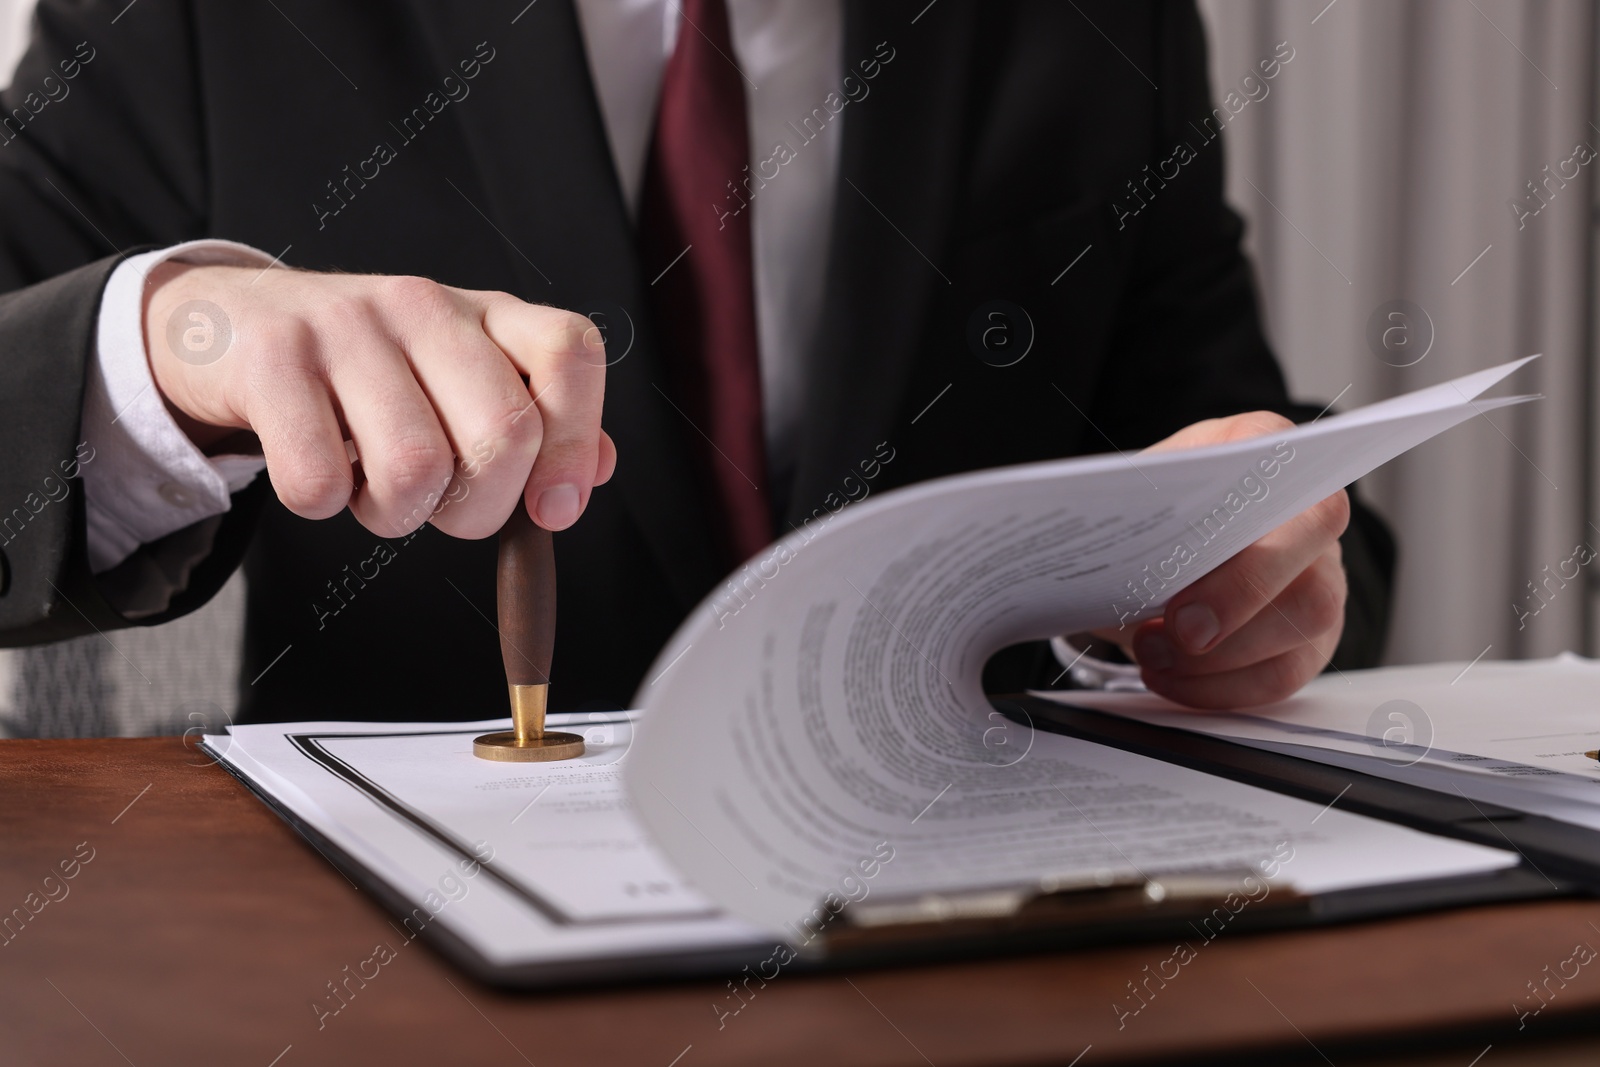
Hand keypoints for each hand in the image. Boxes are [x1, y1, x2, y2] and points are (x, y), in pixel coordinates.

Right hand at [143, 262, 615, 538]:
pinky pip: (318, 480)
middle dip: (478, 509)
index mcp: (486, 313)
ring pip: (416, 468)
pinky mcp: (271, 357)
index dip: (576, 441)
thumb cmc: (366, 371)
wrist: (227, 324)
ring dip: (396, 515)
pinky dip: (322, 504)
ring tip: (372, 490)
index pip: (569, 353)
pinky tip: (319, 471)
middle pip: (503, 433)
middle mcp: (424, 305)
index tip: (554, 509)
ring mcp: (345, 324)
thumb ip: (537, 425)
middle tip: (439, 507)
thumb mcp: (460, 381)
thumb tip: (595, 471)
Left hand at [1094, 412, 1348, 708]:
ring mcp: (1320, 577)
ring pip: (1310, 620)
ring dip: (1222, 654)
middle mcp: (1308, 515)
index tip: (1193, 556)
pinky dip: (1219, 688)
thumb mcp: (1136, 489)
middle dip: (1240, 598)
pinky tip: (1171, 679)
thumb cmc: (1154, 509)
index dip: (1251, 506)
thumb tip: (1110, 526)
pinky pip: (1285, 673)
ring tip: (1153, 652)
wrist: (1154, 547)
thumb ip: (1135, 500)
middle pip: (1312, 553)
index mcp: (1266, 453)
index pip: (1294, 469)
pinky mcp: (1308, 640)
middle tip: (1179, 627)